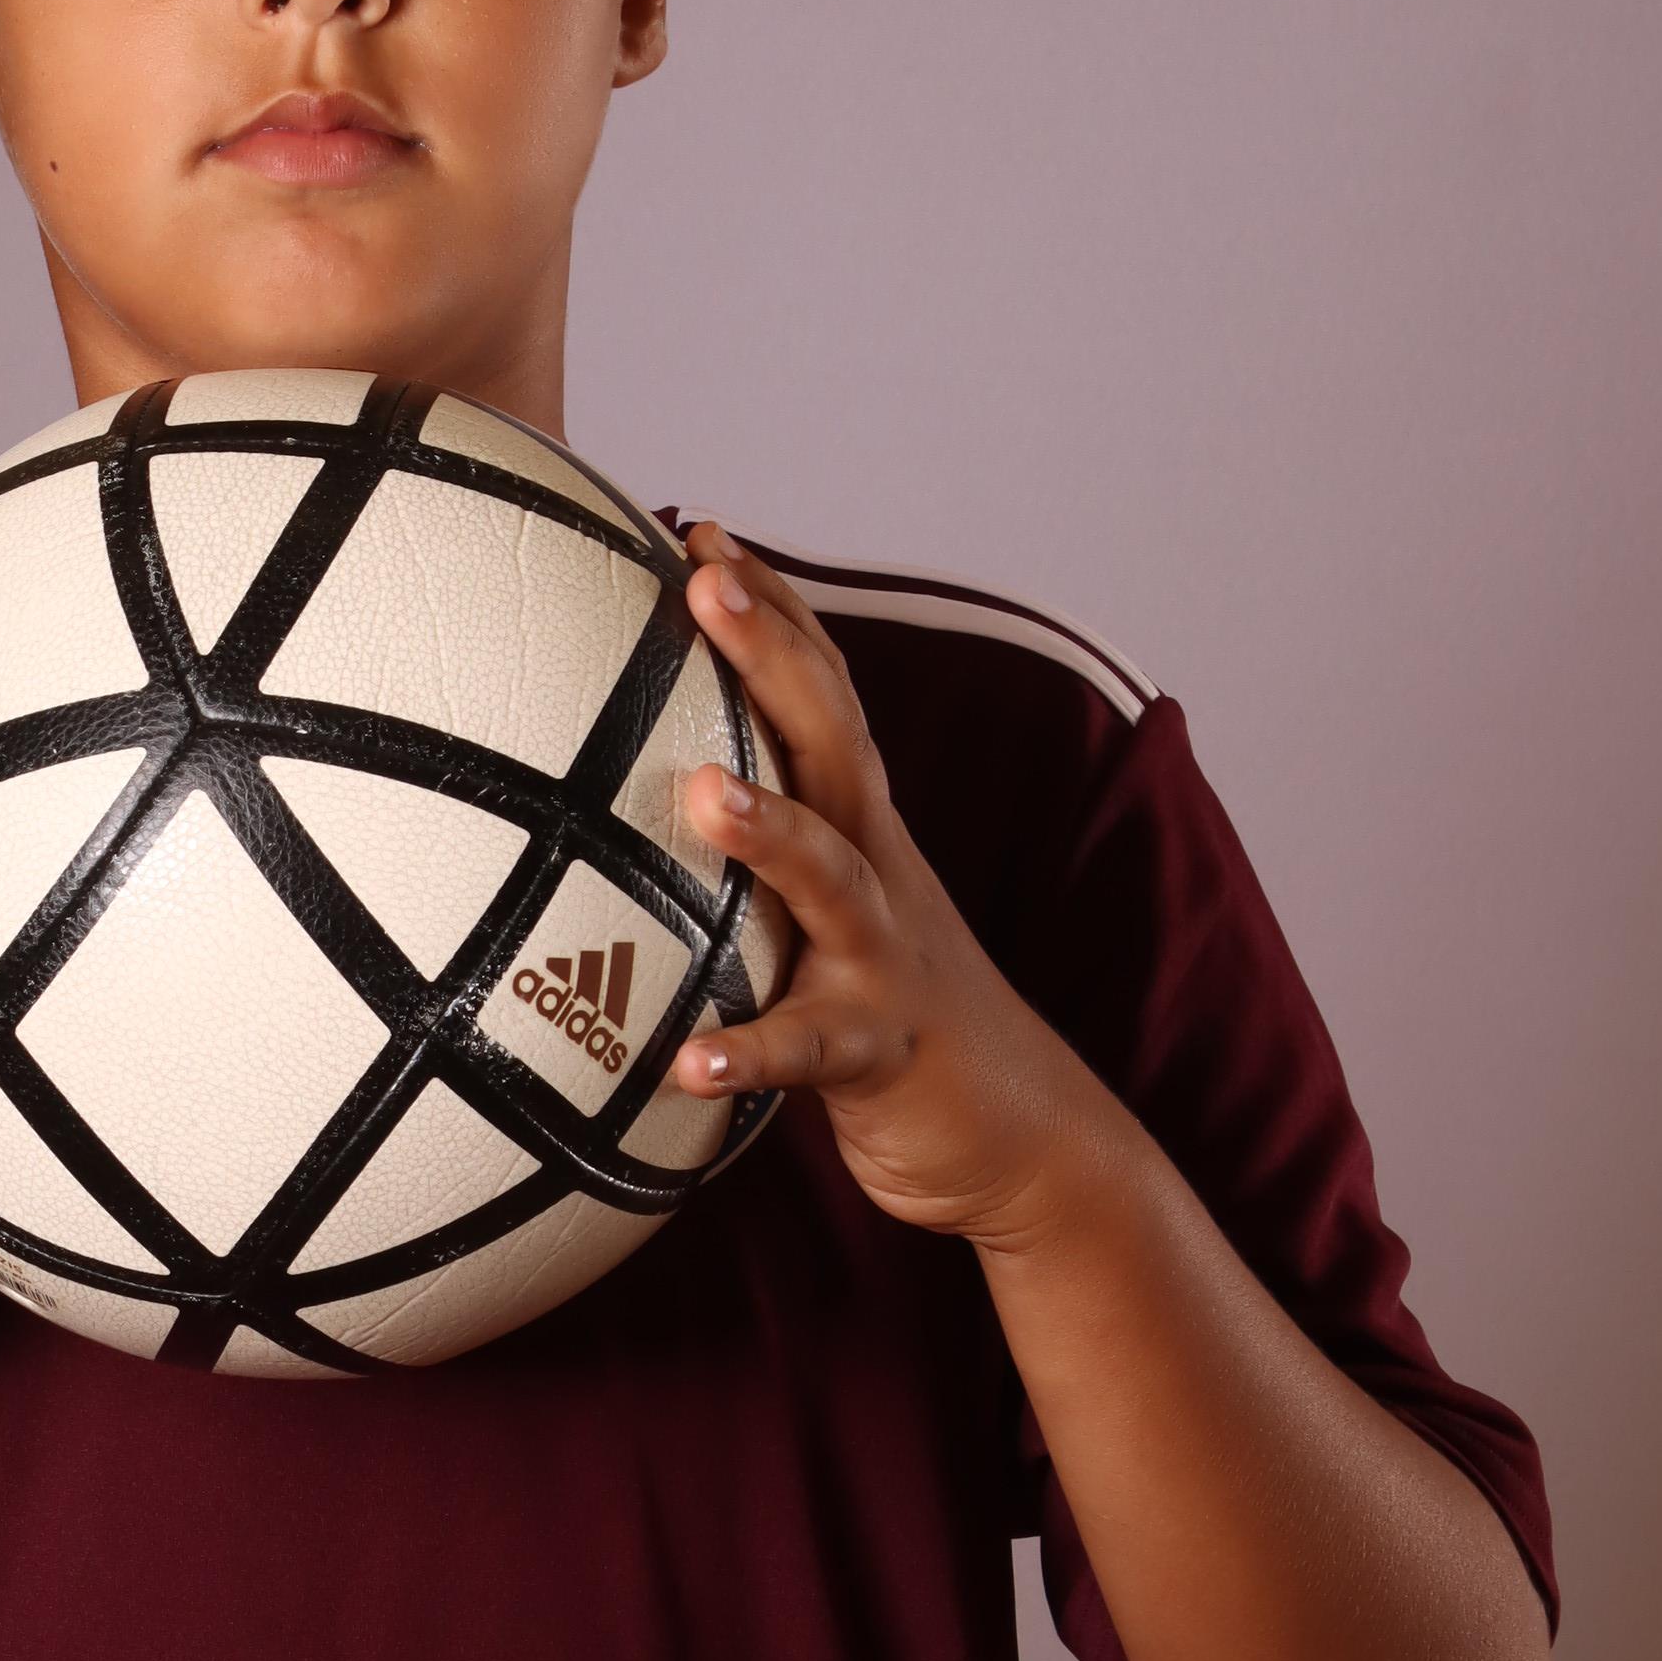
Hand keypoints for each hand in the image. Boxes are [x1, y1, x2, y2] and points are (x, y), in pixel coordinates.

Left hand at [670, 528, 1119, 1248]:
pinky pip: (807, 1052)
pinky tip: (688, 1061)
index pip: (819, 694)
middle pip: (831, 742)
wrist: (1020, 1128)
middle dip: (769, 655)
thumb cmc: (883, 1007)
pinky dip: (751, 1053)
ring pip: (831, 881)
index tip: (702, 532)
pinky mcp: (876, 1053)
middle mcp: (876, 869)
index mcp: (857, 827)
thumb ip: (757, 850)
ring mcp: (881, 956)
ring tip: (703, 794)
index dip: (770, 610)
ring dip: (771, 834)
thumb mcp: (824, 909)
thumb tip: (640, 799)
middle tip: (701, 583)